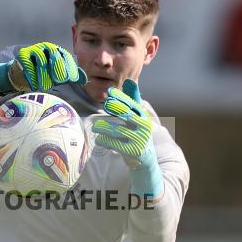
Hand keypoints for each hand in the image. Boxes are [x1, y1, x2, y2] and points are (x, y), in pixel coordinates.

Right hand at [0, 42, 86, 94]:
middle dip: (58, 68)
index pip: (66, 57)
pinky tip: (34, 85)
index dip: (70, 68)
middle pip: (55, 55)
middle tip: (59, 80)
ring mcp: (35, 50)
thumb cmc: (44, 75)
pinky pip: (28, 63)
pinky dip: (31, 75)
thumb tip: (86, 80)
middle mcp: (48, 48)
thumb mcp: (59, 77)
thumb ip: (72, 77)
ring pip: (41, 59)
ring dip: (44, 74)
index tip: (71, 79)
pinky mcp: (23, 54)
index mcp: (59, 51)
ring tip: (45, 87)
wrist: (23, 74)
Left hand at [91, 79, 163, 198]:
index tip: (110, 92)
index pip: (132, 104)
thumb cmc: (138, 135)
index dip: (121, 97)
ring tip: (96, 127)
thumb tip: (129, 82)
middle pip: (126, 114)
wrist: (145, 159)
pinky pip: (115, 144)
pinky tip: (99, 139)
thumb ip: (133, 101)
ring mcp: (139, 139)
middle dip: (115, 108)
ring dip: (104, 127)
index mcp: (144, 117)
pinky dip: (106, 141)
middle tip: (105, 105)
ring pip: (118, 130)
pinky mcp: (133, 151)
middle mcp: (144, 127)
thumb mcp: (138, 118)